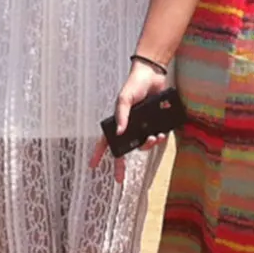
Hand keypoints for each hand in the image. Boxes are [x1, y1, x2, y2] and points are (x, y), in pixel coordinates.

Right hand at [88, 60, 169, 178]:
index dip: (98, 153)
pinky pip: (156, 137)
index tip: (92, 165)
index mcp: (119, 121)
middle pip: (125, 149)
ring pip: (142, 145)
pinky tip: (160, 134)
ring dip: (147, 145)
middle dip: (122, 164)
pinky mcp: (155, 123)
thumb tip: (119, 132)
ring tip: (153, 138)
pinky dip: (158, 139)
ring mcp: (143, 126)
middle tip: (120, 177)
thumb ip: (122, 115)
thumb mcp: (124, 99)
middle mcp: (130, 126)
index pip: (106, 140)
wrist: (153, 75)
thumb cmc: (134, 84)